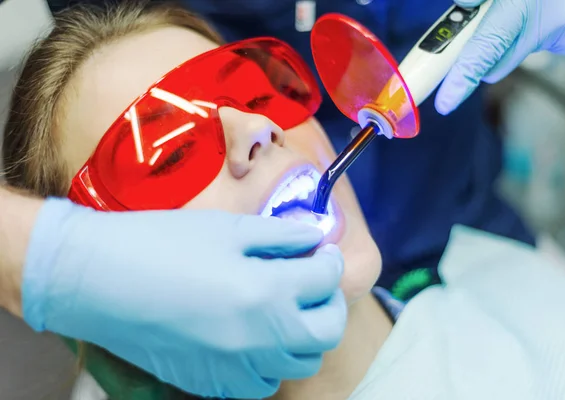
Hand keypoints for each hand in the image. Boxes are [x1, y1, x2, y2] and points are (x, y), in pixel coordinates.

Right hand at [23, 198, 346, 398]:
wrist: (98, 280)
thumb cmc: (160, 244)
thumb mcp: (227, 228)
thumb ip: (280, 235)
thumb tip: (314, 237)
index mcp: (267, 291)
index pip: (327, 280)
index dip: (330, 261)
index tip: (321, 253)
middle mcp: (261, 338)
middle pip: (327, 332)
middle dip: (330, 304)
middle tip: (315, 283)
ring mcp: (237, 368)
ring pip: (300, 363)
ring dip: (304, 335)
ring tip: (287, 309)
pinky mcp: (212, 384)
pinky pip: (263, 383)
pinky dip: (272, 362)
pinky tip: (255, 337)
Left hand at [436, 0, 564, 113]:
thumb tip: (463, 7)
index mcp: (522, 5)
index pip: (485, 50)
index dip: (462, 79)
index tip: (445, 102)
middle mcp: (547, 25)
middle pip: (498, 62)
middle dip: (485, 52)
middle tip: (486, 25)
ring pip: (520, 49)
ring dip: (517, 33)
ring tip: (532, 2)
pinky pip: (543, 42)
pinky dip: (539, 28)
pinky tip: (551, 5)